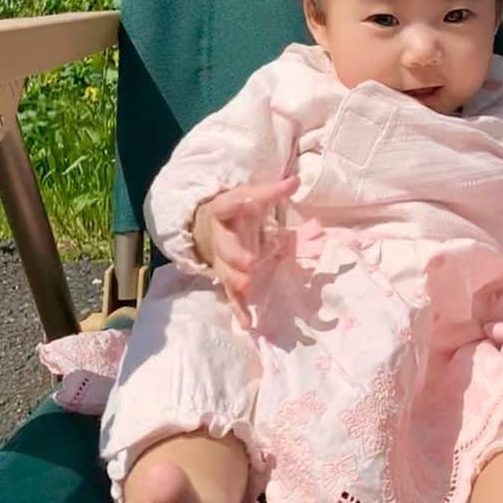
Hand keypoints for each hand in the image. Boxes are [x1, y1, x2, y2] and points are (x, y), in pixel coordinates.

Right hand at [192, 176, 298, 326]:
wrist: (206, 225)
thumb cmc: (236, 209)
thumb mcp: (251, 196)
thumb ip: (273, 191)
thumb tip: (297, 180)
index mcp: (224, 211)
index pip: (229, 204)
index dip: (238, 202)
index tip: (249, 200)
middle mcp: (220, 238)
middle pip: (225, 247)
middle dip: (236, 255)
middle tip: (250, 262)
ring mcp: (221, 261)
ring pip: (225, 273)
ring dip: (236, 280)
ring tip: (248, 286)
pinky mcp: (226, 278)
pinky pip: (231, 296)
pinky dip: (239, 309)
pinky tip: (247, 323)